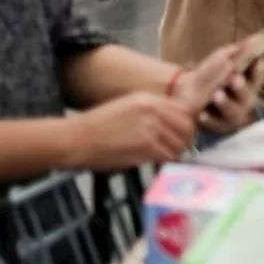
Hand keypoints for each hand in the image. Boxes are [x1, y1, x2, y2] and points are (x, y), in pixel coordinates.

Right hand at [69, 94, 196, 169]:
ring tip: (161, 158)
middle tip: (174, 150)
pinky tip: (155, 164)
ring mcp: (151, 127)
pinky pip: (169, 157)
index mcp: (148, 99)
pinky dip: (165, 164)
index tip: (179, 136)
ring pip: (180, 144)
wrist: (76, 139)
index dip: (184, 126)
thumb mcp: (126, 108)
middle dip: (184, 141)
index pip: (183, 111)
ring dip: (174, 154)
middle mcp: (153, 109)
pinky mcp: (146, 146)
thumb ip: (150, 113)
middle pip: (187, 126)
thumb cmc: (96, 128)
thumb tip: (170, 127)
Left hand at [173, 43, 263, 134]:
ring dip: (225, 103)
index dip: (259, 69)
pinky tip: (202, 114)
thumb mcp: (224, 63)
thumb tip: (247, 42)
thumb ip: (233, 54)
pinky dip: (209, 119)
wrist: (195, 98)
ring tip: (217, 94)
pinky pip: (214, 124)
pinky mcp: (218, 126)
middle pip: (247, 95)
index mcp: (249, 84)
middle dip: (241, 87)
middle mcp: (244, 100)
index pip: (257, 76)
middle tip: (234, 78)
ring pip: (232, 111)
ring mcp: (232, 115)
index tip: (258, 60)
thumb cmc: (216, 77)